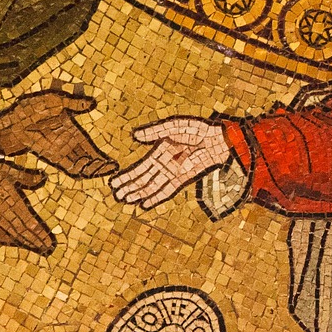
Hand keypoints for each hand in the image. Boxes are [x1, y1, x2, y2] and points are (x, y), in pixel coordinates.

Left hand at [0, 90, 116, 177]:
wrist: (10, 122)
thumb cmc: (30, 109)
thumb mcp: (54, 101)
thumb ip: (74, 103)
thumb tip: (92, 103)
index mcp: (71, 130)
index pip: (89, 147)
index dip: (101, 156)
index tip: (113, 162)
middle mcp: (68, 144)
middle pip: (88, 159)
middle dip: (100, 166)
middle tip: (112, 169)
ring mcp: (61, 151)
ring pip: (81, 165)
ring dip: (92, 169)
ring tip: (105, 170)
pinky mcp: (52, 156)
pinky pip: (69, 167)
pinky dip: (80, 170)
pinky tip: (89, 172)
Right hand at [0, 161, 52, 254]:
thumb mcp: (4, 170)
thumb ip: (24, 175)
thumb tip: (43, 177)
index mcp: (8, 200)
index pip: (27, 221)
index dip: (38, 232)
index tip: (49, 241)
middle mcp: (1, 213)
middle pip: (21, 231)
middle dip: (35, 241)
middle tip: (47, 249)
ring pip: (11, 235)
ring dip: (25, 243)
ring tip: (37, 248)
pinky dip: (9, 240)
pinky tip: (16, 243)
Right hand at [110, 116, 234, 209]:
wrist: (218, 139)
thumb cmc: (197, 129)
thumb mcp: (174, 127)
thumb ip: (155, 131)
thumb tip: (135, 135)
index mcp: (159, 151)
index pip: (140, 167)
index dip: (127, 175)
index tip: (113, 182)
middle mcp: (164, 164)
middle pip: (144, 179)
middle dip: (130, 187)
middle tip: (116, 196)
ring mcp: (173, 172)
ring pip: (152, 186)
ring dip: (139, 194)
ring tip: (126, 201)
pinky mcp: (183, 179)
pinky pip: (167, 190)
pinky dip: (156, 198)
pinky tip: (145, 204)